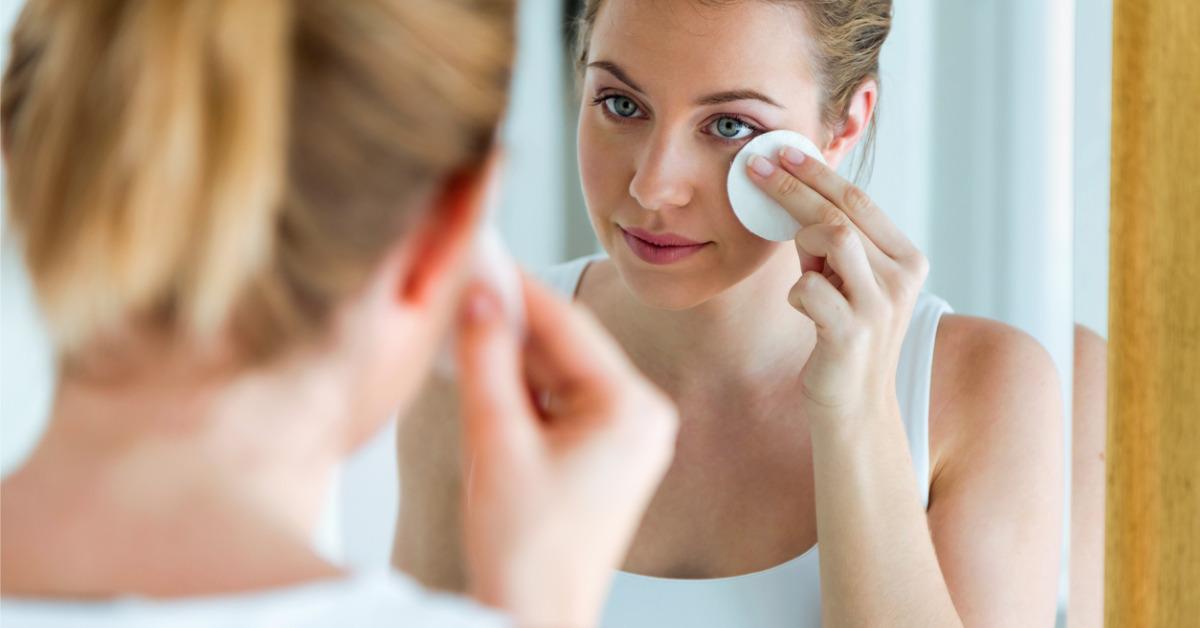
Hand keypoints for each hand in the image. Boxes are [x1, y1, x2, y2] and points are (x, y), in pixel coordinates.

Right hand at [455, 273, 677, 627]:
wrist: (533, 617)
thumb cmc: (524, 549)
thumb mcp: (494, 439)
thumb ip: (486, 357)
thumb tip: (480, 293)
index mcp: (632, 408)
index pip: (567, 324)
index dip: (517, 286)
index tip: (480, 253)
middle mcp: (643, 417)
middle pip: (566, 346)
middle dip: (512, 319)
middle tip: (464, 281)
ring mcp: (628, 437)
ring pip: (561, 372)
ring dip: (514, 353)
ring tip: (464, 321)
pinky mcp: (606, 455)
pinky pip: (563, 401)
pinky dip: (524, 387)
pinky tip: (486, 370)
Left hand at [747, 148, 928, 424]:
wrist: (856, 407)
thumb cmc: (843, 336)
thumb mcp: (847, 282)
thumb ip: (834, 244)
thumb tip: (793, 192)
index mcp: (907, 259)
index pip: (860, 200)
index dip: (818, 172)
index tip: (783, 150)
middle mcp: (902, 278)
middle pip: (843, 211)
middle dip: (795, 184)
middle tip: (757, 164)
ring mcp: (880, 305)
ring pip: (833, 237)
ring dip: (799, 237)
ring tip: (794, 254)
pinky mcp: (852, 334)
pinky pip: (809, 289)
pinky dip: (796, 293)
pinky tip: (803, 308)